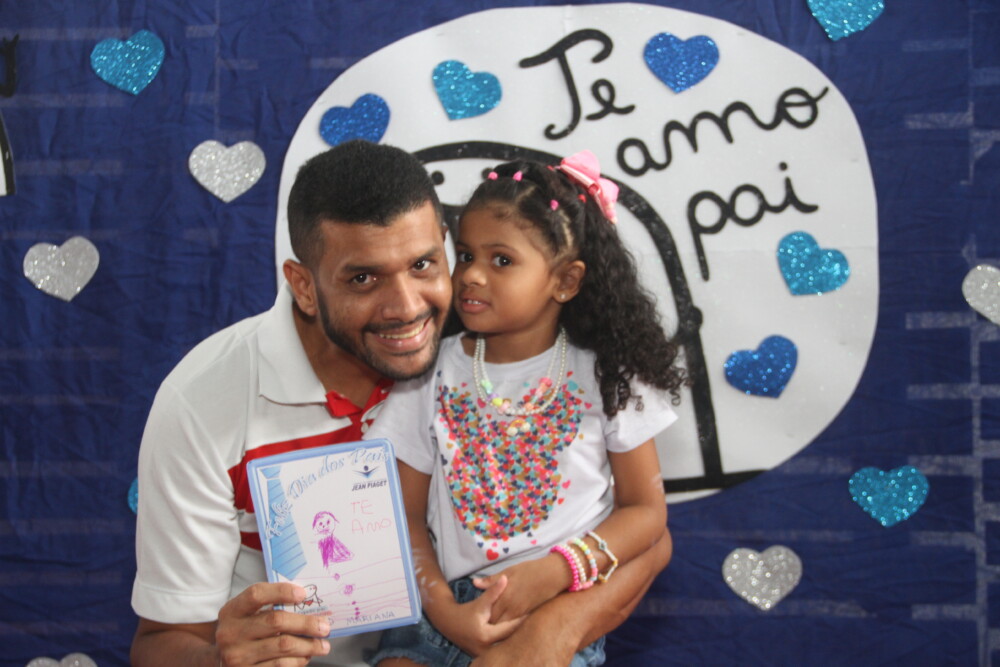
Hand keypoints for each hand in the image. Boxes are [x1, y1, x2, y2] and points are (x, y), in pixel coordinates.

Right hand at [215, 582, 331, 665]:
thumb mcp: (246, 615)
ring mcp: (237, 656)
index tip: (303, 594)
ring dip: (309, 645)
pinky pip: (280, 666)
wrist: (219, 662)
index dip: (281, 591)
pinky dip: (298, 661)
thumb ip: (269, 606)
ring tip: (323, 645)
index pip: (257, 594)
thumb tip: (308, 604)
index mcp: (232, 611)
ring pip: (283, 646)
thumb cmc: (243, 632)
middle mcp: (231, 633)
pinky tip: (306, 657)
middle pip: (276, 621)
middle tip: (325, 626)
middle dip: (306, 623)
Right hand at [428, 575, 524, 656]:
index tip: (533, 611)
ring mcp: (484, 654)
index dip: (522, 619)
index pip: (510, 628)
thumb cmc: (465, 611)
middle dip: (521, 630)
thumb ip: (493, 592)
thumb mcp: (480, 602)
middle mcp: (486, 648)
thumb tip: (505, 578)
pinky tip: (519, 634)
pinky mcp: (484, 655)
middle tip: (536, 619)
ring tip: (531, 627)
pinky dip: (508, 640)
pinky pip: (500, 648)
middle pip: (510, 639)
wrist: (448, 623)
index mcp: (486, 636)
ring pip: (506, 645)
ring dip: (515, 636)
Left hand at [473, 555, 566, 623]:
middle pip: (494, 622)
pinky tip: (506, 626)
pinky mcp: (528, 614)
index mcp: (503, 594)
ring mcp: (520, 612)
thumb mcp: (509, 571)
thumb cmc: (530, 570)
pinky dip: (509, 626)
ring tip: (492, 627)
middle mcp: (510, 606)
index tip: (476, 616)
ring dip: (498, 627)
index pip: (487, 611)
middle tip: (481, 623)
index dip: (481, 614)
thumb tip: (474, 583)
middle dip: (488, 623)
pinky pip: (515, 625)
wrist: (552, 574)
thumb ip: (491, 580)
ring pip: (504, 626)